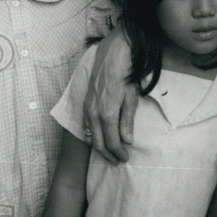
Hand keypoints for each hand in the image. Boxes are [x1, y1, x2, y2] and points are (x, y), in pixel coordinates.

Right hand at [83, 29, 137, 162]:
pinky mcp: (85, 103)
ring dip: (100, 147)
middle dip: (108, 155)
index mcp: (107, 115)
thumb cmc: (125, 75)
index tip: (125, 159)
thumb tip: (127, 141)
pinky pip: (86, 126)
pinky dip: (93, 136)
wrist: (113, 55)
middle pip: (99, 143)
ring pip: (90, 136)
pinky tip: (99, 138)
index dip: (118, 153)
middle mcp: (93, 114)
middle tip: (117, 161)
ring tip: (110, 153)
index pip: (112, 142)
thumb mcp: (131, 99)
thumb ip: (127, 121)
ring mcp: (87, 109)